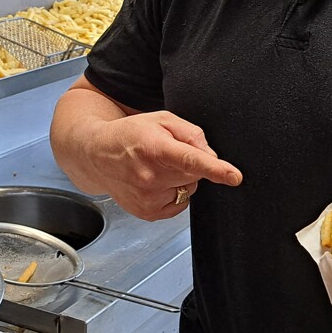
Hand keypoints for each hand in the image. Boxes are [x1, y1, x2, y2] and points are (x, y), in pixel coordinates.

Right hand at [84, 110, 241, 220]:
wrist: (97, 154)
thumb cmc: (130, 134)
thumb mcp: (162, 119)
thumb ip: (191, 133)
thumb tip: (211, 155)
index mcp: (156, 148)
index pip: (191, 160)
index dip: (216, 169)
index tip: (234, 177)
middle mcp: (151, 176)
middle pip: (195, 174)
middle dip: (190, 164)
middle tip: (169, 153)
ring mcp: (148, 198)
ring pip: (188, 189)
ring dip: (180, 179)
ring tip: (157, 167)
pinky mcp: (147, 212)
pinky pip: (179, 204)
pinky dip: (173, 193)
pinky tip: (155, 182)